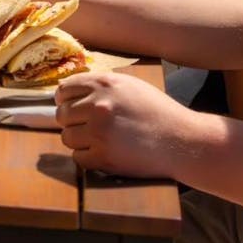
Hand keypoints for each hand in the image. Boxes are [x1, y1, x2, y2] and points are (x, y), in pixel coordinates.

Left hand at [56, 72, 190, 177]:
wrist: (181, 140)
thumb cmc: (158, 111)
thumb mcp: (130, 85)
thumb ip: (101, 85)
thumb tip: (69, 89)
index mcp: (104, 83)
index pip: (64, 89)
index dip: (65, 99)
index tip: (71, 106)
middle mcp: (98, 105)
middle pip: (62, 114)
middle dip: (72, 121)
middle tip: (88, 127)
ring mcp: (99, 132)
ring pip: (67, 137)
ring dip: (79, 141)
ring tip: (99, 140)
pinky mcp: (103, 157)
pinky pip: (78, 158)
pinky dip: (88, 158)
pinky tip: (105, 153)